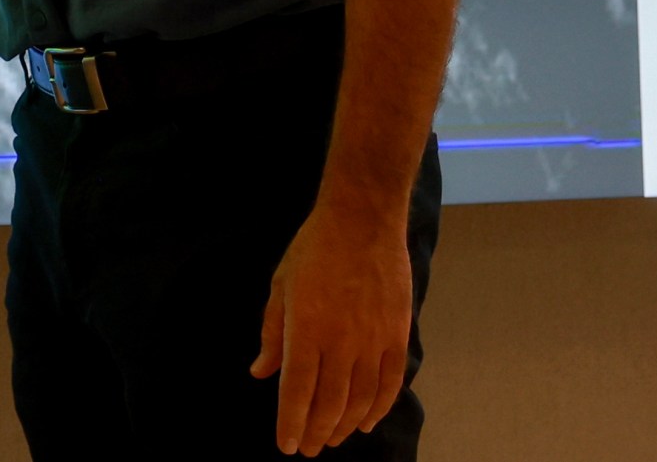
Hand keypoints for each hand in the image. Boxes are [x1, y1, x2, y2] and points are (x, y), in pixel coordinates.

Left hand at [251, 196, 412, 454]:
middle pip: (329, 403)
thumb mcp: (281, 284)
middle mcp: (340, 341)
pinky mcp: (397, 334)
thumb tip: (260, 373)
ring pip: (360, 400)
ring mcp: (372, 340)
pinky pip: (390, 383)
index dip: (291, 424)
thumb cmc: (314, 247)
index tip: (287, 447)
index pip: (296, 391)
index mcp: (306, 328)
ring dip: (345, 425)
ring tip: (332, 438)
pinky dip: (378, 408)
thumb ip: (272, 333)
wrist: (362, 218)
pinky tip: (366, 421)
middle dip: (316, 432)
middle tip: (309, 448)